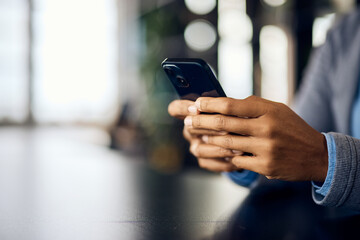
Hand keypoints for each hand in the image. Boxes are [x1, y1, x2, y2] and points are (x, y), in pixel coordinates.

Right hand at [168, 100, 241, 171]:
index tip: (196, 109)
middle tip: (227, 129)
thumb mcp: (229, 107)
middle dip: (209, 129)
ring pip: (199, 150)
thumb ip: (223, 105)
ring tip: (238, 149)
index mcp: (192, 113)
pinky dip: (225, 163)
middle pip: (191, 129)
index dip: (183, 108)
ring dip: (219, 149)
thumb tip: (224, 105)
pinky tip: (238, 160)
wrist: (244, 136)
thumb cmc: (234, 116)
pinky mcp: (203, 160)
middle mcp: (190, 130)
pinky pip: (210, 164)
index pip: (176, 108)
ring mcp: (195, 146)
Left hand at [184, 96, 328, 180]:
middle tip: (188, 121)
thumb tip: (223, 104)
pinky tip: (219, 152)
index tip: (197, 103)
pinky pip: (236, 160)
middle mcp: (266, 127)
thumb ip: (252, 106)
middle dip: (201, 122)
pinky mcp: (264, 166)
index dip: (210, 104)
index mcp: (268, 110)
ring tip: (199, 136)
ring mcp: (265, 148)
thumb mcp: (277, 109)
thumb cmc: (291, 128)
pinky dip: (227, 155)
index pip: (231, 104)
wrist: (316, 154)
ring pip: (226, 143)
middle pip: (223, 123)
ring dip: (209, 140)